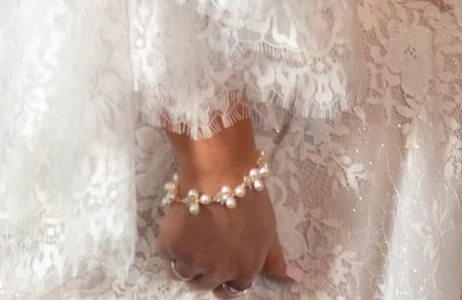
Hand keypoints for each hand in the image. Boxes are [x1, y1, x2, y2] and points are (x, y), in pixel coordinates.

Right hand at [157, 185, 293, 291]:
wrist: (220, 173)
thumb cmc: (249, 198)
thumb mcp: (269, 232)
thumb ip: (276, 261)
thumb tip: (296, 280)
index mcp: (244, 271)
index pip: (232, 289)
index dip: (226, 275)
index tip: (220, 259)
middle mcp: (219, 273)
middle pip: (205, 284)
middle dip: (204, 268)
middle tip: (204, 242)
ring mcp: (194, 263)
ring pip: (183, 273)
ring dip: (184, 259)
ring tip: (190, 233)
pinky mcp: (172, 248)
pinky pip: (166, 255)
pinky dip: (169, 244)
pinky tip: (178, 225)